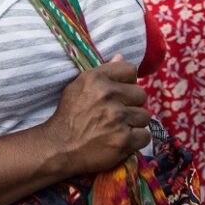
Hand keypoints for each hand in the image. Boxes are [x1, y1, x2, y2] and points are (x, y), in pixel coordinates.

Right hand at [43, 55, 150, 175]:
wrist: (59, 147)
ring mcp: (118, 118)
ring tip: (118, 128)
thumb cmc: (68, 115)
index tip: (121, 92)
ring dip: (134, 123)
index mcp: (96, 79)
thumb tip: (121, 57)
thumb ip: (102, 73)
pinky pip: (145, 135)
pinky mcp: (124, 140)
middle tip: (118, 114)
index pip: (130, 69)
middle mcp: (108, 95)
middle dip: (132, 104)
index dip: (128, 81)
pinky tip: (121, 139)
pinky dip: (135, 140)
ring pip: (145, 116)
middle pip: (141, 94)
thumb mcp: (78, 87)